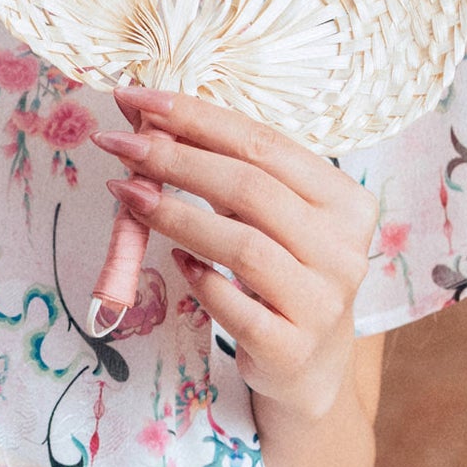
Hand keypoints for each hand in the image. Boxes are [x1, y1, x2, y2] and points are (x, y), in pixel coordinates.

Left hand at [90, 88, 380, 424]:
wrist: (311, 367)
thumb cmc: (285, 274)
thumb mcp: (279, 219)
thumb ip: (235, 175)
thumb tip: (154, 124)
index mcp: (347, 202)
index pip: (266, 145)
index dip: (198, 117)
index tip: (138, 99)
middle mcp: (344, 250)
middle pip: (251, 189)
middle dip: (176, 159)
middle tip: (119, 144)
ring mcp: (322, 304)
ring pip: (242, 246)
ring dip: (175, 214)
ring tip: (127, 193)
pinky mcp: (291, 348)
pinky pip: (235, 307)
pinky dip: (200, 279)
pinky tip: (174, 261)